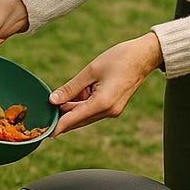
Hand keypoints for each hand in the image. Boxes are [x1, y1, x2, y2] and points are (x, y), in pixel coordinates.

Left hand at [49, 33, 163, 136]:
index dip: (58, 126)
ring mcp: (112, 110)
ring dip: (72, 109)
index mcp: (102, 103)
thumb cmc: (119, 59)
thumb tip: (53, 100)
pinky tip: (75, 95)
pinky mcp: (113, 107)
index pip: (74, 119)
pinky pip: (92, 110)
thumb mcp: (90, 71)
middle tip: (46, 110)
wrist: (144, 56)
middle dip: (62, 116)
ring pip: (85, 116)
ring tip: (61, 97)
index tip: (45, 133)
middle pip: (78, 120)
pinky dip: (82, 105)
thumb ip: (70, 88)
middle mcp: (108, 111)